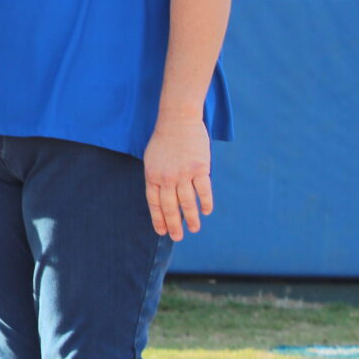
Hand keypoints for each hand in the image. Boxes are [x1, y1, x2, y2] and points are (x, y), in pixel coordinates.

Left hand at [143, 114, 212, 240]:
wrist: (178, 120)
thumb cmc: (164, 140)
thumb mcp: (152, 159)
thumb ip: (157, 178)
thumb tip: (162, 196)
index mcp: (152, 175)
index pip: (154, 203)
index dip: (158, 218)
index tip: (161, 231)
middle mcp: (166, 177)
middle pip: (170, 206)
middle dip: (173, 224)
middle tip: (177, 237)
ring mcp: (183, 173)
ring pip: (187, 202)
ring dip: (191, 218)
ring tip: (194, 229)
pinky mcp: (200, 168)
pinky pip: (203, 190)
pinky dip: (205, 203)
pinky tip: (206, 211)